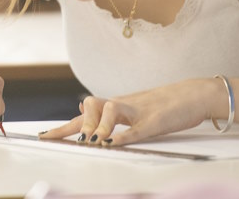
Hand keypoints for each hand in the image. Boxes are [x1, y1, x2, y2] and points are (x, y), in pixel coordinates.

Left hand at [39, 78, 219, 145]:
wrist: (195, 94)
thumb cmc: (166, 105)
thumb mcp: (133, 110)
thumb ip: (108, 114)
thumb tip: (81, 110)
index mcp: (116, 106)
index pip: (83, 116)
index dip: (62, 127)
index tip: (42, 137)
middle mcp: (123, 105)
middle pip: (91, 108)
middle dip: (76, 126)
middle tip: (70, 142)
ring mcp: (140, 111)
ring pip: (111, 112)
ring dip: (98, 128)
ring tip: (92, 142)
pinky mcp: (156, 120)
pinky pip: (137, 128)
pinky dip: (123, 136)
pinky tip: (112, 143)